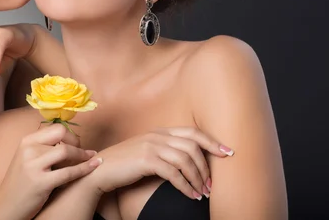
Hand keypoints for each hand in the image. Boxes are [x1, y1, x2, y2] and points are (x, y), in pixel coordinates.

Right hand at [0, 123, 101, 219]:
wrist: (4, 206)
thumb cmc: (20, 184)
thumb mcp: (27, 159)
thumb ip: (43, 148)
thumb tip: (68, 139)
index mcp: (26, 141)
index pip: (56, 128)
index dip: (71, 134)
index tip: (77, 144)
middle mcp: (28, 149)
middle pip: (62, 135)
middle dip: (78, 142)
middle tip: (85, 152)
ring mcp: (33, 166)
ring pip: (66, 152)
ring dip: (83, 155)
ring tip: (91, 159)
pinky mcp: (40, 182)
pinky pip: (68, 172)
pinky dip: (84, 169)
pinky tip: (94, 166)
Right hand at [88, 127, 233, 199]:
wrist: (101, 170)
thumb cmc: (124, 165)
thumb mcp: (146, 152)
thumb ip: (164, 151)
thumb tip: (188, 162)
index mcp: (159, 131)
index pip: (192, 132)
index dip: (212, 142)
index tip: (228, 153)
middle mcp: (156, 135)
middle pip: (192, 146)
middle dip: (207, 167)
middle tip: (212, 185)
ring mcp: (151, 145)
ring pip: (185, 160)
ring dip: (198, 179)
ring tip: (202, 193)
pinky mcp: (146, 159)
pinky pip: (174, 173)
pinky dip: (186, 186)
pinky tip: (190, 195)